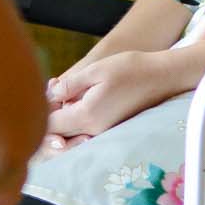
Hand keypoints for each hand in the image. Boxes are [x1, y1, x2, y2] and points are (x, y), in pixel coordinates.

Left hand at [43, 49, 170, 143]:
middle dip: (50, 114)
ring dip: (62, 117)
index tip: (50, 88)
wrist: (161, 77)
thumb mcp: (95, 70)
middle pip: (57, 135)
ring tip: (65, 90)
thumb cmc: (130, 69)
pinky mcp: (109, 130)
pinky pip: (83, 131)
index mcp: (86, 116)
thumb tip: (48, 97)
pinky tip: (79, 97)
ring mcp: (102, 133)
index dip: (42, 108)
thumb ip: (69, 85)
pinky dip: (75, 118)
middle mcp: (93, 131)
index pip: (50, 125)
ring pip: (69, 134)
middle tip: (56, 87)